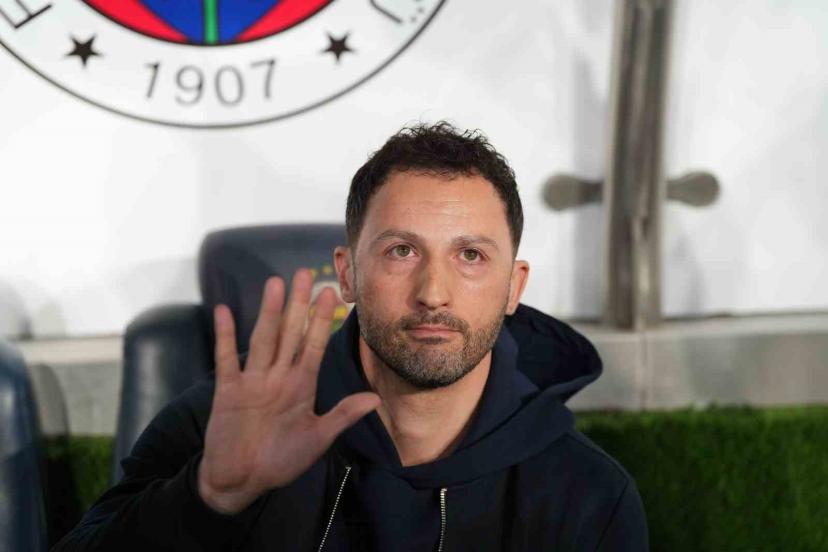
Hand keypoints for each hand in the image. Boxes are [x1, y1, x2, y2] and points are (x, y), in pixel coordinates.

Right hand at [197, 269, 379, 514]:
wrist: (241, 482)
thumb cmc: (280, 461)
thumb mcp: (317, 439)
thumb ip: (342, 416)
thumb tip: (375, 399)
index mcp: (300, 386)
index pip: (313, 345)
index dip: (321, 320)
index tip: (331, 294)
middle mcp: (277, 377)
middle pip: (289, 333)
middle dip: (298, 304)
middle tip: (306, 273)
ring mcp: (252, 381)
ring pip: (263, 339)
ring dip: (269, 312)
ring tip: (275, 283)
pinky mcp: (228, 391)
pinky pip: (226, 358)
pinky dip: (225, 336)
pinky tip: (224, 311)